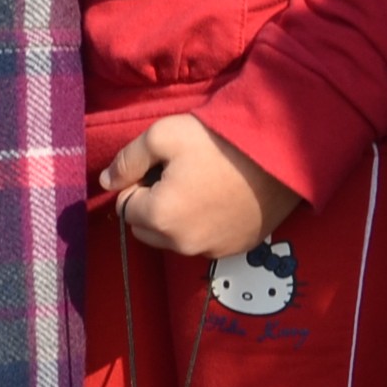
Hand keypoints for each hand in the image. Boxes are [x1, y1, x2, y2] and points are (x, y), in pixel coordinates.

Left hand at [100, 116, 297, 259]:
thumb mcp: (163, 135)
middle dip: (153, 206)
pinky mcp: (237, 249)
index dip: (138, 183)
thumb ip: (128, 160)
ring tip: (203, 184)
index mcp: (159, 218)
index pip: (125, 206)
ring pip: (176, 238)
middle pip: (147, 229)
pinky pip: (207, 242)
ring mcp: (213, 251)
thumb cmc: (218, 140)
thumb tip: (106, 182)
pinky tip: (223, 197)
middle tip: (179, 175)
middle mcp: (183, 244)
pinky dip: (206, 225)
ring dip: (179, 218)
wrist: (281, 152)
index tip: (162, 165)